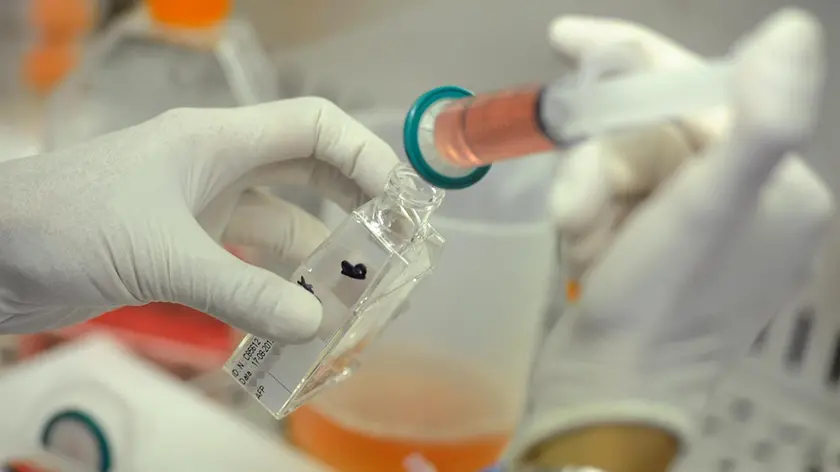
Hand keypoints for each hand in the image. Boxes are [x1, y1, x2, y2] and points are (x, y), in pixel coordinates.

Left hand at [0, 97, 398, 341]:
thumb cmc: (63, 224)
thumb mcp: (160, 255)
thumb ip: (240, 291)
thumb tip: (312, 325)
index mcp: (217, 143)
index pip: (313, 126)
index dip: (365, 156)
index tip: (399, 203)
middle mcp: (216, 170)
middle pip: (308, 176)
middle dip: (354, 211)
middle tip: (393, 252)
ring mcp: (200, 211)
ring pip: (279, 229)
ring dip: (314, 263)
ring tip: (350, 301)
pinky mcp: (181, 250)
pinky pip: (246, 266)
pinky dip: (272, 291)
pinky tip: (291, 320)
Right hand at [512, 8, 832, 459]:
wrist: (606, 398)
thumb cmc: (656, 304)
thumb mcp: (707, 210)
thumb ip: (760, 122)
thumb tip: (793, 29)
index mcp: (781, 187)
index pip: (700, 94)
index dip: (632, 63)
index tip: (564, 38)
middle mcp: (751, 206)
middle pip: (652, 134)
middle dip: (598, 163)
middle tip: (572, 209)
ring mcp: (704, 233)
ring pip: (623, 169)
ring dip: (585, 194)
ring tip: (574, 239)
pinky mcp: (661, 256)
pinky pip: (615, 202)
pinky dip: (587, 217)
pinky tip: (580, 252)